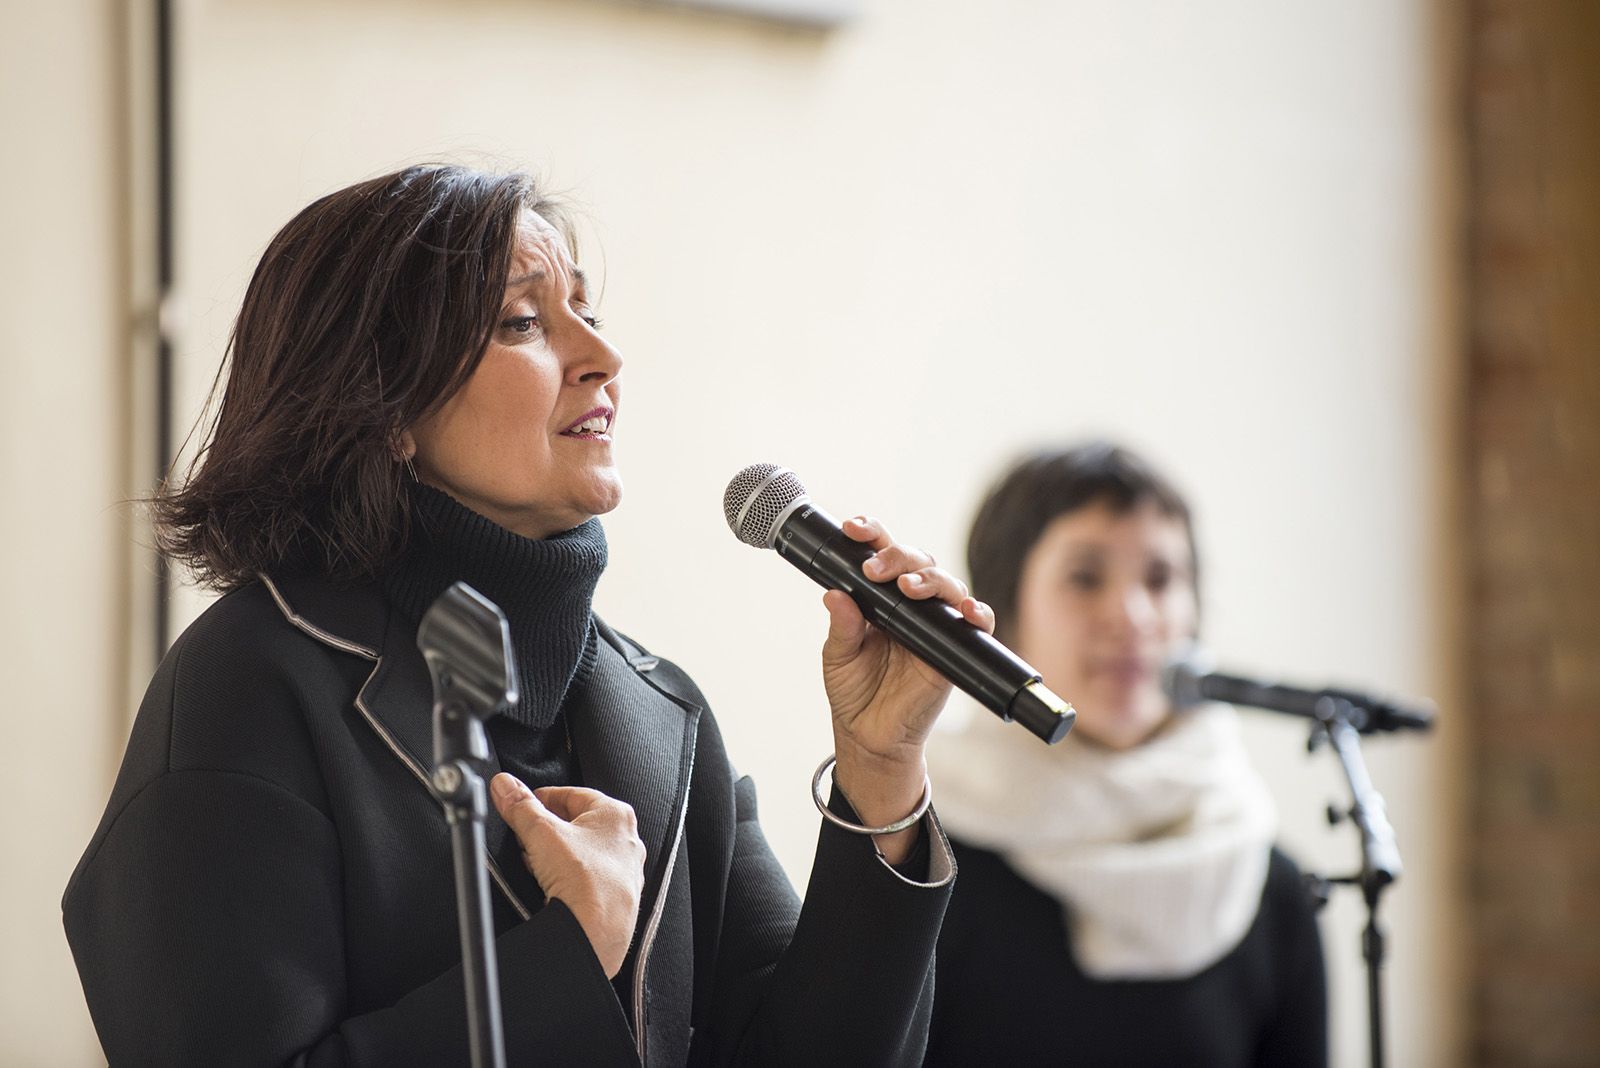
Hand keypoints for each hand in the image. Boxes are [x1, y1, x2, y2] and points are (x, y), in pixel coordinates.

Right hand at [490, 774, 644, 978]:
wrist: (595, 932)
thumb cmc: (584, 881)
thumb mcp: (541, 833)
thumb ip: (520, 806)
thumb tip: (505, 785)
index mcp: (616, 814)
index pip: (573, 793)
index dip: (544, 796)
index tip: (525, 802)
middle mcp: (626, 841)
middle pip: (578, 823)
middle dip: (547, 827)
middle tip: (525, 832)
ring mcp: (623, 871)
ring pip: (582, 851)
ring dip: (555, 852)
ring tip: (533, 859)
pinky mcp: (615, 897)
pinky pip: (587, 877)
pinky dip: (566, 875)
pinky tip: (549, 883)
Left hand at [820, 515, 995, 862]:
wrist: (871, 736)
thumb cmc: (855, 691)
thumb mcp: (838, 656)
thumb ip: (841, 626)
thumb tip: (834, 594)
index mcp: (880, 597)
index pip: (881, 554)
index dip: (872, 534)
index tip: (854, 529)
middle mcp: (911, 604)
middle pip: (916, 561)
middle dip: (897, 556)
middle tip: (875, 570)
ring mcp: (935, 624)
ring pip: (945, 584)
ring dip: (930, 580)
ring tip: (908, 588)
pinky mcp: (955, 649)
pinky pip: (976, 624)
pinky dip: (977, 612)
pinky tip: (967, 610)